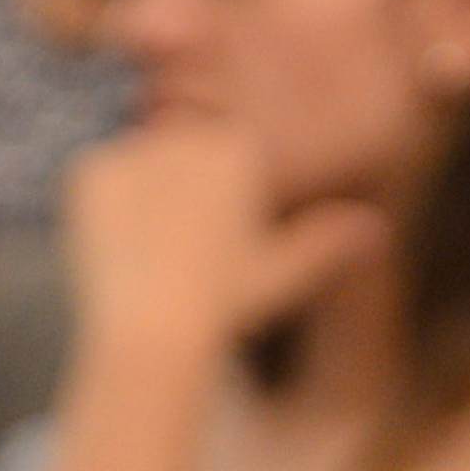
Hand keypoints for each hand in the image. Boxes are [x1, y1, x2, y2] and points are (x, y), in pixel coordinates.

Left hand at [62, 115, 391, 366]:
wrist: (153, 335)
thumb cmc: (225, 309)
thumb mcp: (281, 274)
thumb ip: (325, 242)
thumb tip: (377, 229)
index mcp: (238, 148)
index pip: (221, 151)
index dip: (215, 202)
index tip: (209, 242)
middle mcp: (188, 135)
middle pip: (179, 150)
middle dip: (178, 195)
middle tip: (177, 250)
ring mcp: (135, 148)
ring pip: (139, 164)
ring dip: (141, 200)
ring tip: (149, 254)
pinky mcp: (91, 168)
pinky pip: (97, 178)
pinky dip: (104, 211)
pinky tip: (119, 250)